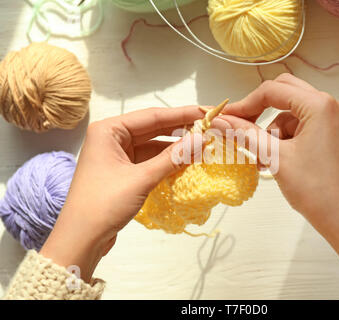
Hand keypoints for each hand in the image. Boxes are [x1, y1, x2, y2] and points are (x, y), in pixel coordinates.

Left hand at [40, 106, 204, 280]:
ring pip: (153, 145)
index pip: (152, 116)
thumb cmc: (103, 205)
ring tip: (202, 146)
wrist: (80, 239)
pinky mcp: (123, 171)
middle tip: (209, 128)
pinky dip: (167, 162)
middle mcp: (112, 138)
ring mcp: (117, 155)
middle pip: (153, 129)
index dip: (182, 114)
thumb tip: (201, 140)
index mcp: (108, 130)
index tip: (206, 112)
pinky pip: (150, 160)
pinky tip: (186, 162)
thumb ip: (173, 158)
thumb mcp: (141, 179)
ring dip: (175, 148)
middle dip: (181, 130)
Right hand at [211, 73, 338, 230]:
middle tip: (240, 127)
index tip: (226, 118)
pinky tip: (273, 161)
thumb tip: (221, 121)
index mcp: (319, 105)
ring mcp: (331, 121)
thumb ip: (246, 134)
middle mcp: (329, 107)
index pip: (273, 91)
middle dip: (259, 111)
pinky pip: (299, 127)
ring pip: (289, 113)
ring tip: (261, 158)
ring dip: (270, 131)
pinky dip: (283, 140)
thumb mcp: (275, 157)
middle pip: (283, 94)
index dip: (245, 104)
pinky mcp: (329, 135)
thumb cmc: (316, 190)